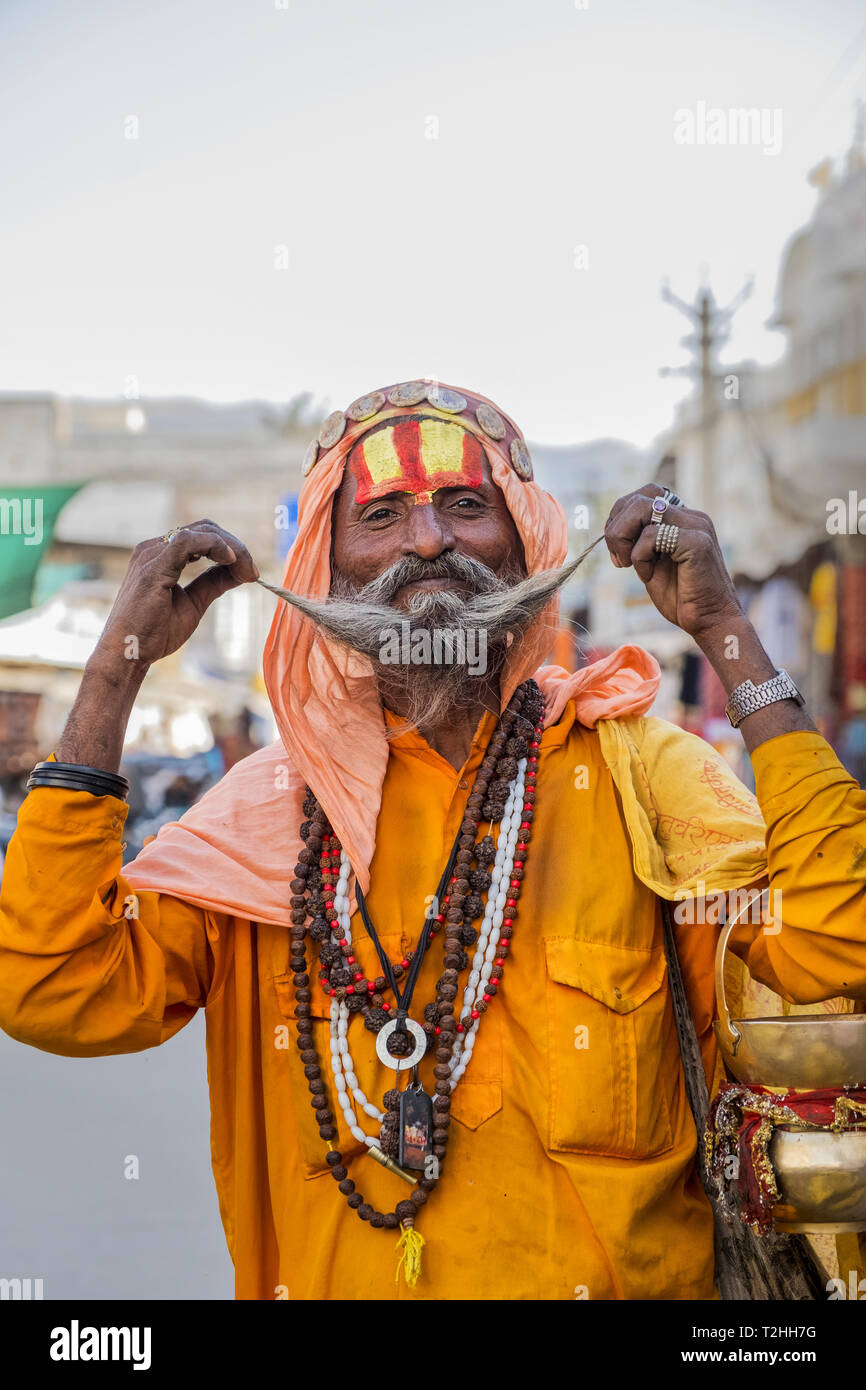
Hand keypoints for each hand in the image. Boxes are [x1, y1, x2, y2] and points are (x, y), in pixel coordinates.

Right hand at [90, 520, 259, 675]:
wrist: (127, 654)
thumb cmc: (153, 633)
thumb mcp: (193, 604)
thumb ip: (212, 584)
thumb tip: (239, 572)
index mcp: (161, 556)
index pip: (203, 536)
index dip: (231, 549)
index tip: (251, 573)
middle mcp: (154, 549)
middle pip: (205, 528)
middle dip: (236, 546)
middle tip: (252, 573)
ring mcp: (151, 554)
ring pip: (201, 531)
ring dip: (231, 547)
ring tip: (246, 571)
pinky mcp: (153, 566)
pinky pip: (187, 541)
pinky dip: (214, 545)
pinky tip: (229, 561)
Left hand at [603, 485, 742, 639]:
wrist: (710, 621)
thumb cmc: (681, 597)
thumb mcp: (652, 563)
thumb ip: (638, 542)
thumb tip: (612, 528)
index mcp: (683, 519)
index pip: (644, 495)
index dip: (620, 517)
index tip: (616, 549)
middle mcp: (692, 517)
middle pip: (641, 497)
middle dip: (617, 526)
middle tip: (619, 558)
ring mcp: (696, 527)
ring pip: (642, 509)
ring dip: (624, 538)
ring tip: (630, 564)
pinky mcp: (697, 542)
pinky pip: (651, 535)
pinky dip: (640, 556)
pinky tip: (648, 575)